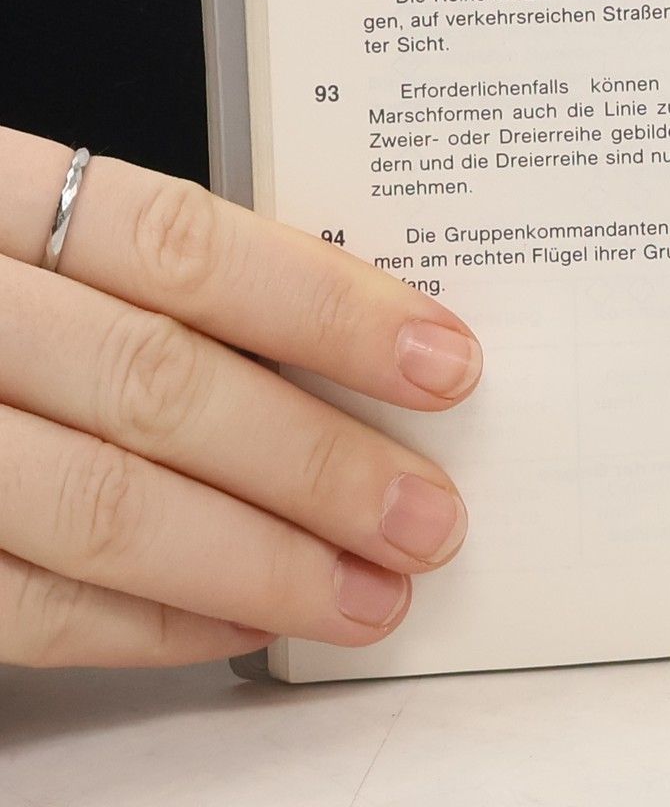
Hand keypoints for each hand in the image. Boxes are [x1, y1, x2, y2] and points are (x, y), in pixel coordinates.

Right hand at [0, 126, 480, 666]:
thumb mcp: (18, 233)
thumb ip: (136, 273)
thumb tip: (338, 335)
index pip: (180, 244)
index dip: (323, 306)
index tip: (441, 360)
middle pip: (156, 385)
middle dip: (314, 461)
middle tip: (428, 511)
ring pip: (98, 505)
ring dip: (257, 562)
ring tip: (372, 590)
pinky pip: (25, 604)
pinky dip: (149, 623)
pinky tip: (246, 623)